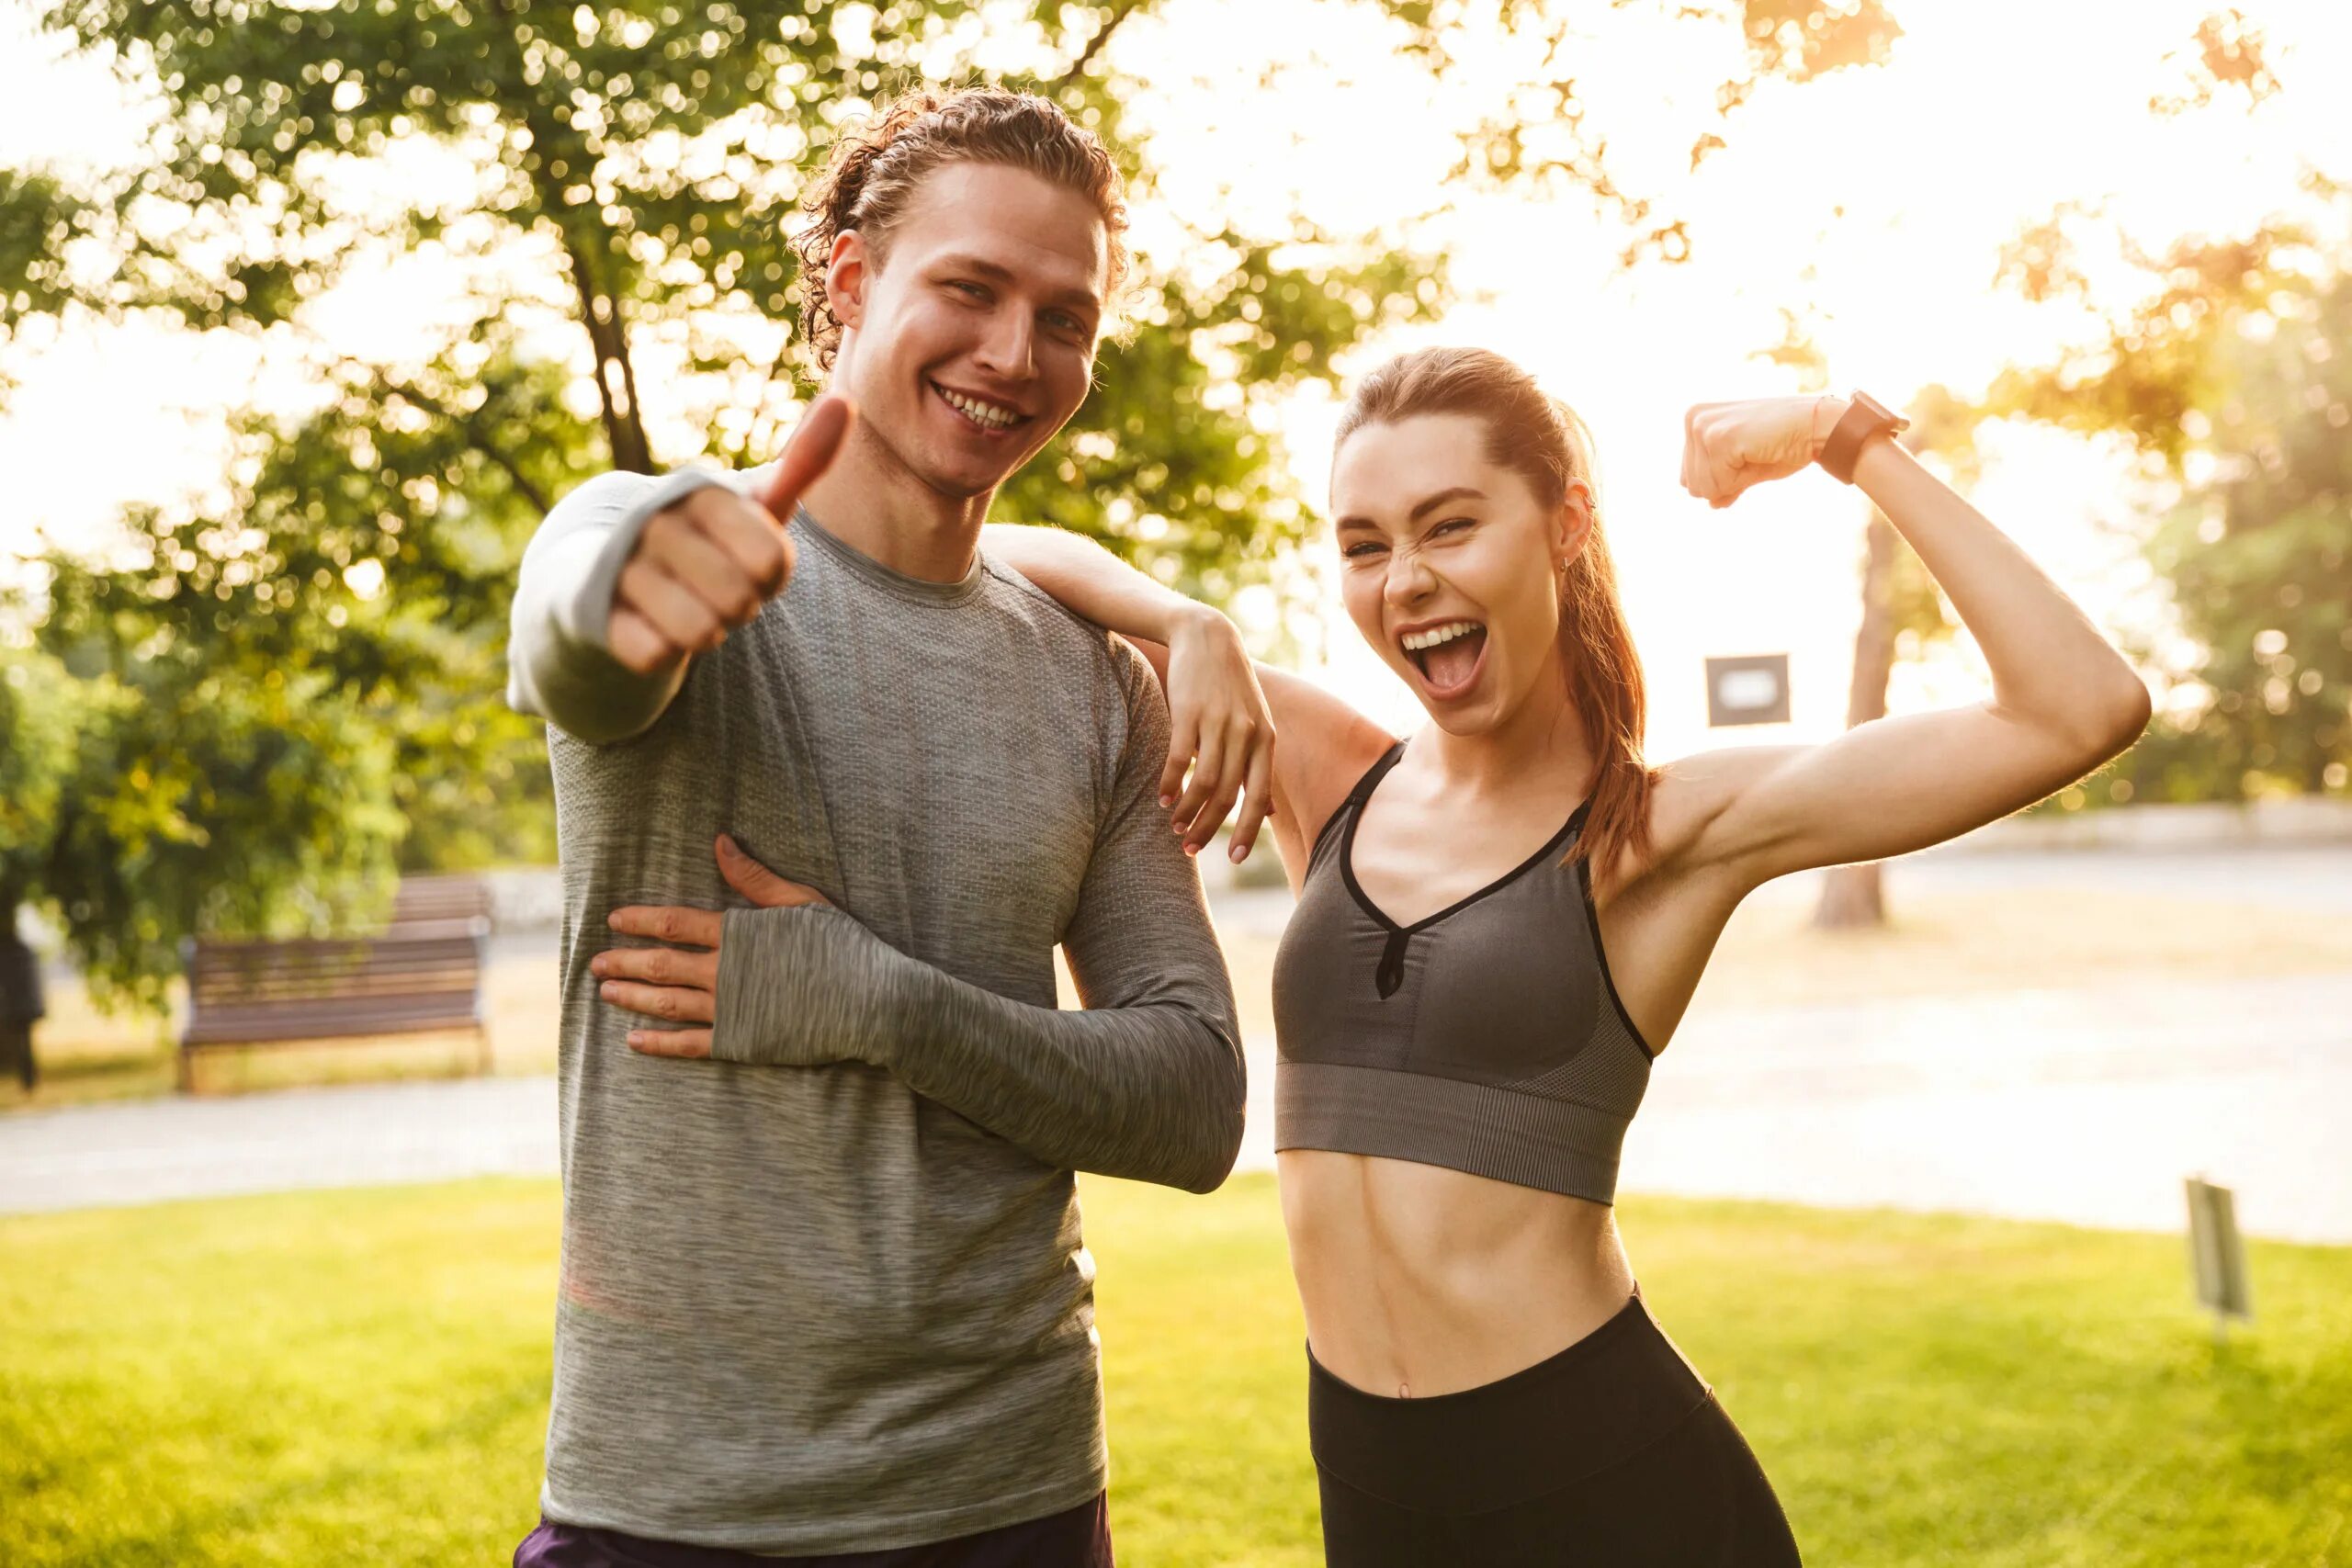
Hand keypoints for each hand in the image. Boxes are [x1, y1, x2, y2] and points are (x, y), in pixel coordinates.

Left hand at [595, 834, 834, 1057]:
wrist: (871, 1003)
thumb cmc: (844, 948)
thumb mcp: (802, 903)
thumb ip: (756, 878)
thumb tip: (719, 844)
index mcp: (738, 934)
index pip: (675, 924)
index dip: (642, 920)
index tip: (615, 919)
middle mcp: (725, 972)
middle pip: (661, 965)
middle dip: (625, 961)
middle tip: (595, 962)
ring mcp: (730, 1010)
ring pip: (667, 1003)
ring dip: (633, 996)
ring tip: (605, 992)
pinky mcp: (740, 1042)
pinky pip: (689, 1044)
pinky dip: (659, 1044)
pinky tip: (633, 1041)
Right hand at [607, 397, 854, 673]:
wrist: (603, 566)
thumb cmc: (700, 537)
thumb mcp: (752, 503)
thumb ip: (801, 462)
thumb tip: (845, 400)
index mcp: (700, 491)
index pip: (773, 561)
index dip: (771, 577)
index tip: (749, 563)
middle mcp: (653, 519)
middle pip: (740, 601)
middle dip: (738, 608)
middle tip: (714, 589)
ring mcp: (616, 563)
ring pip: (700, 632)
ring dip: (703, 633)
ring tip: (684, 608)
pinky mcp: (588, 610)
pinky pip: (655, 656)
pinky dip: (662, 653)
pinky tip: (647, 626)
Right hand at [1159, 607, 1276, 862]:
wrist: (1207, 636)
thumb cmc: (1231, 685)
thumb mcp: (1256, 722)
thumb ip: (1260, 766)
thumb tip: (1270, 812)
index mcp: (1266, 740)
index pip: (1259, 797)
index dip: (1248, 832)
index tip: (1235, 859)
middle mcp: (1246, 734)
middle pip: (1228, 796)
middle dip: (1210, 828)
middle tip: (1191, 848)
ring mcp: (1218, 722)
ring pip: (1203, 783)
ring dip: (1187, 810)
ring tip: (1175, 825)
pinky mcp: (1189, 712)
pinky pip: (1179, 759)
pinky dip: (1170, 784)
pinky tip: (1162, 798)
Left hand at [1679, 395, 1846, 509]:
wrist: (1816, 427)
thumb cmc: (1783, 444)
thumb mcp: (1745, 468)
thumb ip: (1723, 484)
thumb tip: (1711, 504)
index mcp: (1694, 420)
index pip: (1688, 478)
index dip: (1722, 480)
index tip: (1746, 455)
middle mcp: (1693, 419)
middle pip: (1693, 485)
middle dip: (1726, 483)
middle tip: (1753, 455)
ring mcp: (1704, 427)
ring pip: (1704, 488)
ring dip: (1736, 481)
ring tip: (1756, 453)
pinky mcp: (1719, 438)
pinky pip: (1720, 484)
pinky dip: (1742, 479)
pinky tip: (1758, 454)